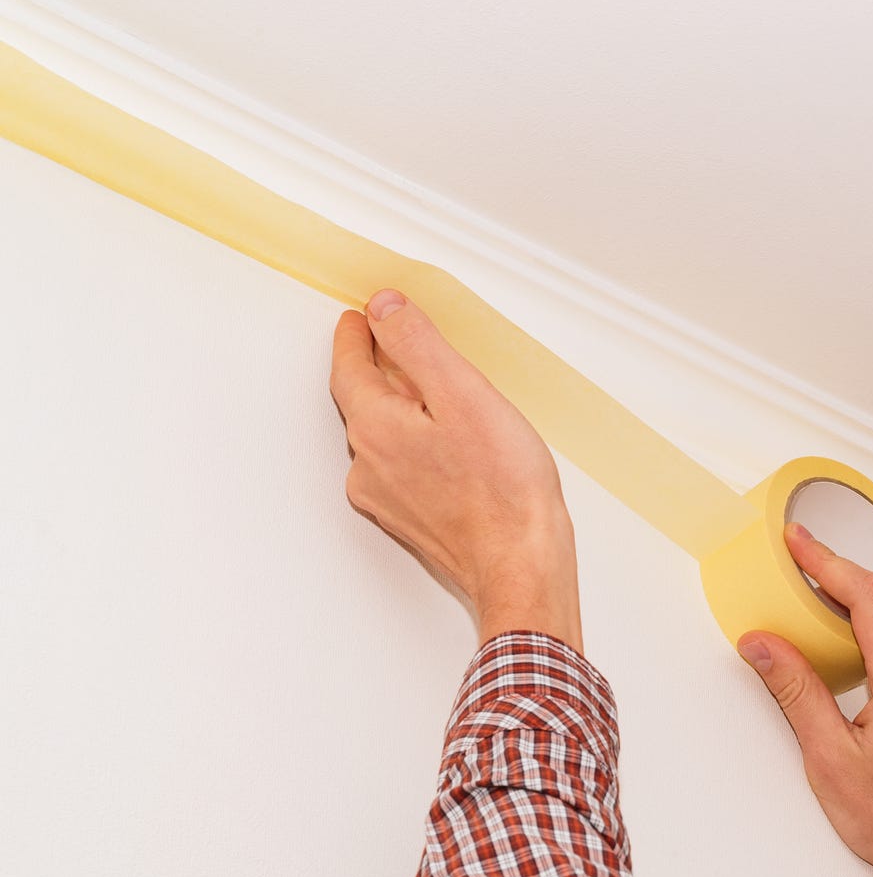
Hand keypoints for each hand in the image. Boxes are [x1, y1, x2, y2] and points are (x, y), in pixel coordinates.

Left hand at [329, 289, 582, 650]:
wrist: (520, 567)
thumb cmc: (503, 491)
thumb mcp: (464, 394)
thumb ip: (417, 345)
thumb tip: (383, 309)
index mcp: (376, 427)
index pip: (348, 367)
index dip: (355, 336)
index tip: (359, 317)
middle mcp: (369, 466)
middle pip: (363, 402)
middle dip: (380, 371)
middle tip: (397, 345)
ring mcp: (388, 499)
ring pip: (384, 439)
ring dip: (402, 413)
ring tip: (438, 399)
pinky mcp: (412, 522)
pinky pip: (403, 470)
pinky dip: (417, 448)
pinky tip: (452, 450)